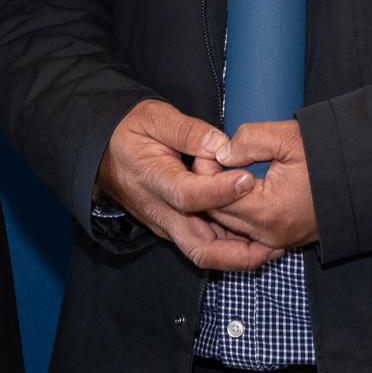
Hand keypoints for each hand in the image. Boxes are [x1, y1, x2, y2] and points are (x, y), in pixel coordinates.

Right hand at [96, 100, 278, 271]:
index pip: (188, 195)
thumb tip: (221, 144)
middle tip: (271, 246)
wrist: (101, 150)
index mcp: (153, 180)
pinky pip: (200, 243)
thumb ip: (187, 130)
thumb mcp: (153, 116)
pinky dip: (227, 247)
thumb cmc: (128, 130)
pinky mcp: (171, 226)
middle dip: (236, 254)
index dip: (219, 192)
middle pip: (198, 246)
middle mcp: (159, 210)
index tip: (248, 181)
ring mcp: (165, 222)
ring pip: (201, 251)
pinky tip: (252, 238)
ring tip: (271, 248)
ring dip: (236, 256)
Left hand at [208, 120, 318, 249]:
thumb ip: (249, 140)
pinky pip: (250, 231)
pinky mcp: (286, 240)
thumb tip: (222, 152)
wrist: (367, 178)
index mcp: (267, 211)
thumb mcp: (288, 138)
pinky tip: (243, 189)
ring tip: (228, 171)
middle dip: (211, 186)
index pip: (215, 195)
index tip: (209, 149)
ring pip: (233, 225)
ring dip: (224, 200)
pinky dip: (240, 212)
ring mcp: (278, 241)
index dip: (206, 170)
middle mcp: (269, 234)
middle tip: (214, 158)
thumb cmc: (331, 156)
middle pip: (219, 214)